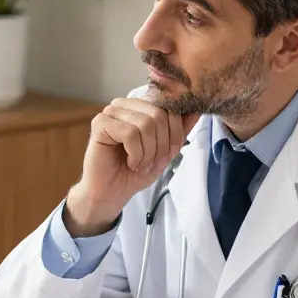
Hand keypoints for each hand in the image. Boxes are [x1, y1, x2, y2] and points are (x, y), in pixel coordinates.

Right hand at [65, 98, 199, 235]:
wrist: (111, 193)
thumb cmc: (135, 171)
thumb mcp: (165, 150)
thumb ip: (180, 130)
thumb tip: (198, 110)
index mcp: (140, 106)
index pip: (169, 108)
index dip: (175, 133)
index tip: (167, 154)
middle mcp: (124, 105)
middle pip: (159, 115)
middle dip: (162, 144)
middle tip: (153, 163)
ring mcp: (110, 112)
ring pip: (145, 124)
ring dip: (148, 152)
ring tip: (140, 165)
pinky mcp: (100, 124)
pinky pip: (130, 133)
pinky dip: (136, 153)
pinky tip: (130, 163)